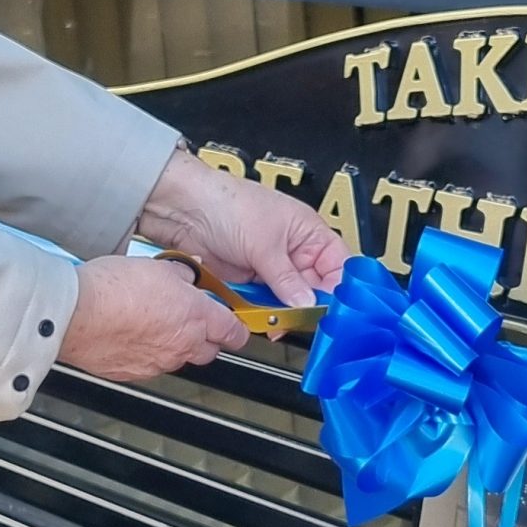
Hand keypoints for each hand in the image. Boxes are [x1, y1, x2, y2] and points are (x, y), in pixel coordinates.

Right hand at [60, 254, 249, 380]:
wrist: (76, 313)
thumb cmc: (112, 289)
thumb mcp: (156, 266)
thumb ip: (180, 274)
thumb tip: (187, 275)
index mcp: (195, 317)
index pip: (234, 332)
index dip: (236, 329)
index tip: (234, 325)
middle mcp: (182, 345)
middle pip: (210, 351)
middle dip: (205, 338)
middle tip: (189, 319)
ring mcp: (158, 363)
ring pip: (178, 358)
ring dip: (172, 344)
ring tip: (151, 322)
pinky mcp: (134, 373)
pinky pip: (149, 365)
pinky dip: (145, 353)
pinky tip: (130, 334)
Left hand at [136, 149, 348, 307]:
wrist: (186, 210)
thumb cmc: (229, 204)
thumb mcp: (265, 245)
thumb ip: (287, 280)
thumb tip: (307, 304)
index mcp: (309, 233)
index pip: (339, 267)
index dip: (339, 289)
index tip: (334, 310)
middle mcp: (294, 252)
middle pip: (315, 289)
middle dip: (309, 307)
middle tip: (303, 321)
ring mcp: (272, 268)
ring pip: (289, 301)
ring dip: (284, 314)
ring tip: (278, 322)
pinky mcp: (250, 281)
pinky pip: (264, 304)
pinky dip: (263, 314)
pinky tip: (261, 319)